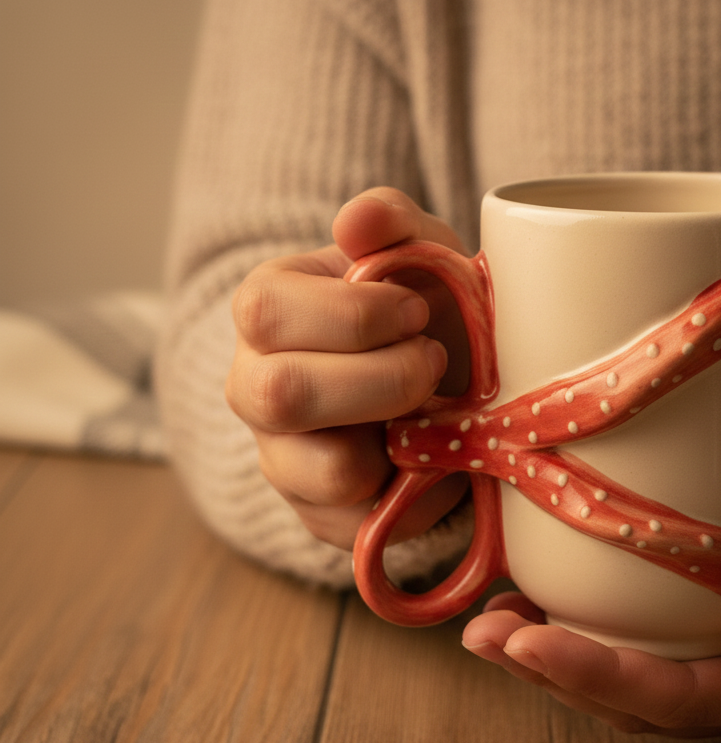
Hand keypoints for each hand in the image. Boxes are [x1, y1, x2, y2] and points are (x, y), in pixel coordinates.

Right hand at [226, 187, 470, 548]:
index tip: (418, 310)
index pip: (268, 312)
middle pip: (281, 394)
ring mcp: (283, 458)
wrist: (443, 386)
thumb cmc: (420, 309)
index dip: (355, 314)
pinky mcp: (321, 516)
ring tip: (433, 412)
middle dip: (381, 379)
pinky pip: (362, 522)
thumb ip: (393, 222)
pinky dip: (417, 492)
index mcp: (266, 312)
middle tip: (434, 361)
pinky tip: (433, 457)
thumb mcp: (418, 254)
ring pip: (323, 471)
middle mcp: (255, 388)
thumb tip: (358, 221)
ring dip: (399, 440)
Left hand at [461, 476, 720, 742]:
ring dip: (556, 667)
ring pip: (633, 695)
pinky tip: (541, 614)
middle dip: (554, 674)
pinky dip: (586, 647)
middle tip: (484, 631)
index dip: (598, 677)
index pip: (682, 699)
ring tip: (492, 627)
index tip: (527, 639)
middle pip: (641, 707)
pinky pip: (645, 666)